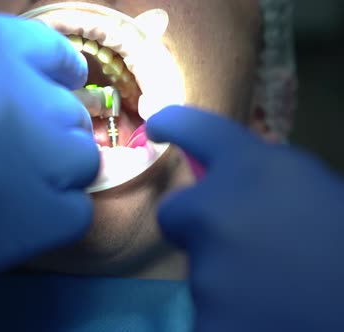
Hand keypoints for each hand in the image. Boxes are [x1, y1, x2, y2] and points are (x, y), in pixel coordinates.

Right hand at [0, 14, 97, 293]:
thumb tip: (2, 98)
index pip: (56, 57)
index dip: (54, 84)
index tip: (45, 103)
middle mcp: (22, 93)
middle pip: (70, 116)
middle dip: (46, 136)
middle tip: (8, 161)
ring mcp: (33, 155)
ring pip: (81, 163)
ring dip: (52, 178)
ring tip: (7, 195)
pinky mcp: (31, 218)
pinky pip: (74, 214)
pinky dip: (50, 219)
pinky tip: (10, 225)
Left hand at [146, 106, 343, 330]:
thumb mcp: (320, 193)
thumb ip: (270, 184)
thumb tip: (240, 188)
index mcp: (257, 169)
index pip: (198, 128)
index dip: (174, 123)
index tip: (158, 125)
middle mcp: (218, 210)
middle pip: (176, 212)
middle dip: (198, 228)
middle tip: (242, 250)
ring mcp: (208, 270)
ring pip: (199, 268)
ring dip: (226, 278)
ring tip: (276, 293)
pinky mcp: (207, 321)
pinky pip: (209, 313)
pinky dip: (232, 318)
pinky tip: (269, 319)